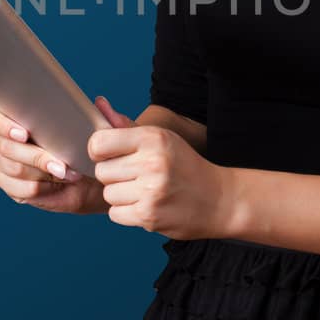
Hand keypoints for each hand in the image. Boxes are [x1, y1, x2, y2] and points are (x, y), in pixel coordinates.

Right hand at [0, 96, 126, 215]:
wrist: (92, 177)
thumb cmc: (89, 145)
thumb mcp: (102, 131)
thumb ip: (104, 117)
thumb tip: (100, 102)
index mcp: (14, 114)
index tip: (24, 132)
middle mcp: (2, 138)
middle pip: (4, 146)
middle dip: (34, 155)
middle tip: (60, 163)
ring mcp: (4, 163)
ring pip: (13, 167)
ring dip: (42, 171)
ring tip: (67, 172)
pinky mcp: (11, 186)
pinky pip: (19, 189)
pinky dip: (40, 188)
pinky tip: (56, 184)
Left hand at [87, 100, 232, 238]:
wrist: (220, 200)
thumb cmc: (186, 167)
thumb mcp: (163, 139)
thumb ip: (128, 128)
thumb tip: (99, 104)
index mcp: (153, 138)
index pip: (99, 142)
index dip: (99, 151)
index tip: (110, 156)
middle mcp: (152, 162)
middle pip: (102, 171)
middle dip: (114, 176)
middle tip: (136, 177)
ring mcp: (151, 190)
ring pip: (108, 194)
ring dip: (121, 196)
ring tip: (144, 192)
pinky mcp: (149, 215)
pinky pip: (115, 213)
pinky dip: (126, 212)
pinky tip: (146, 205)